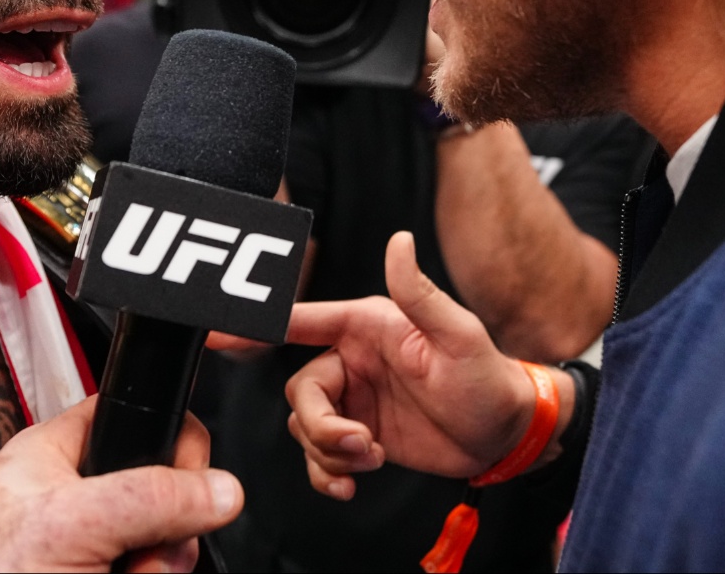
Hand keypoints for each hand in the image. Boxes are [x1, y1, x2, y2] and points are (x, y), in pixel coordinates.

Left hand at [0, 396, 241, 572]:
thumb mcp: (69, 522)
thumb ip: (148, 495)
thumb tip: (219, 489)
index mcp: (54, 457)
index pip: (131, 416)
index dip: (169, 440)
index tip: (188, 476)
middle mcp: (72, 504)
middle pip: (162, 496)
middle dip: (168, 531)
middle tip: (142, 553)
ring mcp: (83, 554)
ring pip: (160, 552)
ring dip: (156, 571)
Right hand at [278, 231, 538, 498]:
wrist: (505, 437)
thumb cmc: (488, 379)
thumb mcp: (458, 335)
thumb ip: (420, 293)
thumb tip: (399, 241)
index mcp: (367, 325)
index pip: (301, 320)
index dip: (258, 327)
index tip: (220, 336)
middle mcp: (353, 359)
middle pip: (300, 392)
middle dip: (323, 426)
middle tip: (364, 444)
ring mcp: (354, 400)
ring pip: (305, 427)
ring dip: (332, 452)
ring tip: (374, 458)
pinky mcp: (359, 436)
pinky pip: (319, 456)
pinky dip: (327, 473)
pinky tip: (351, 483)